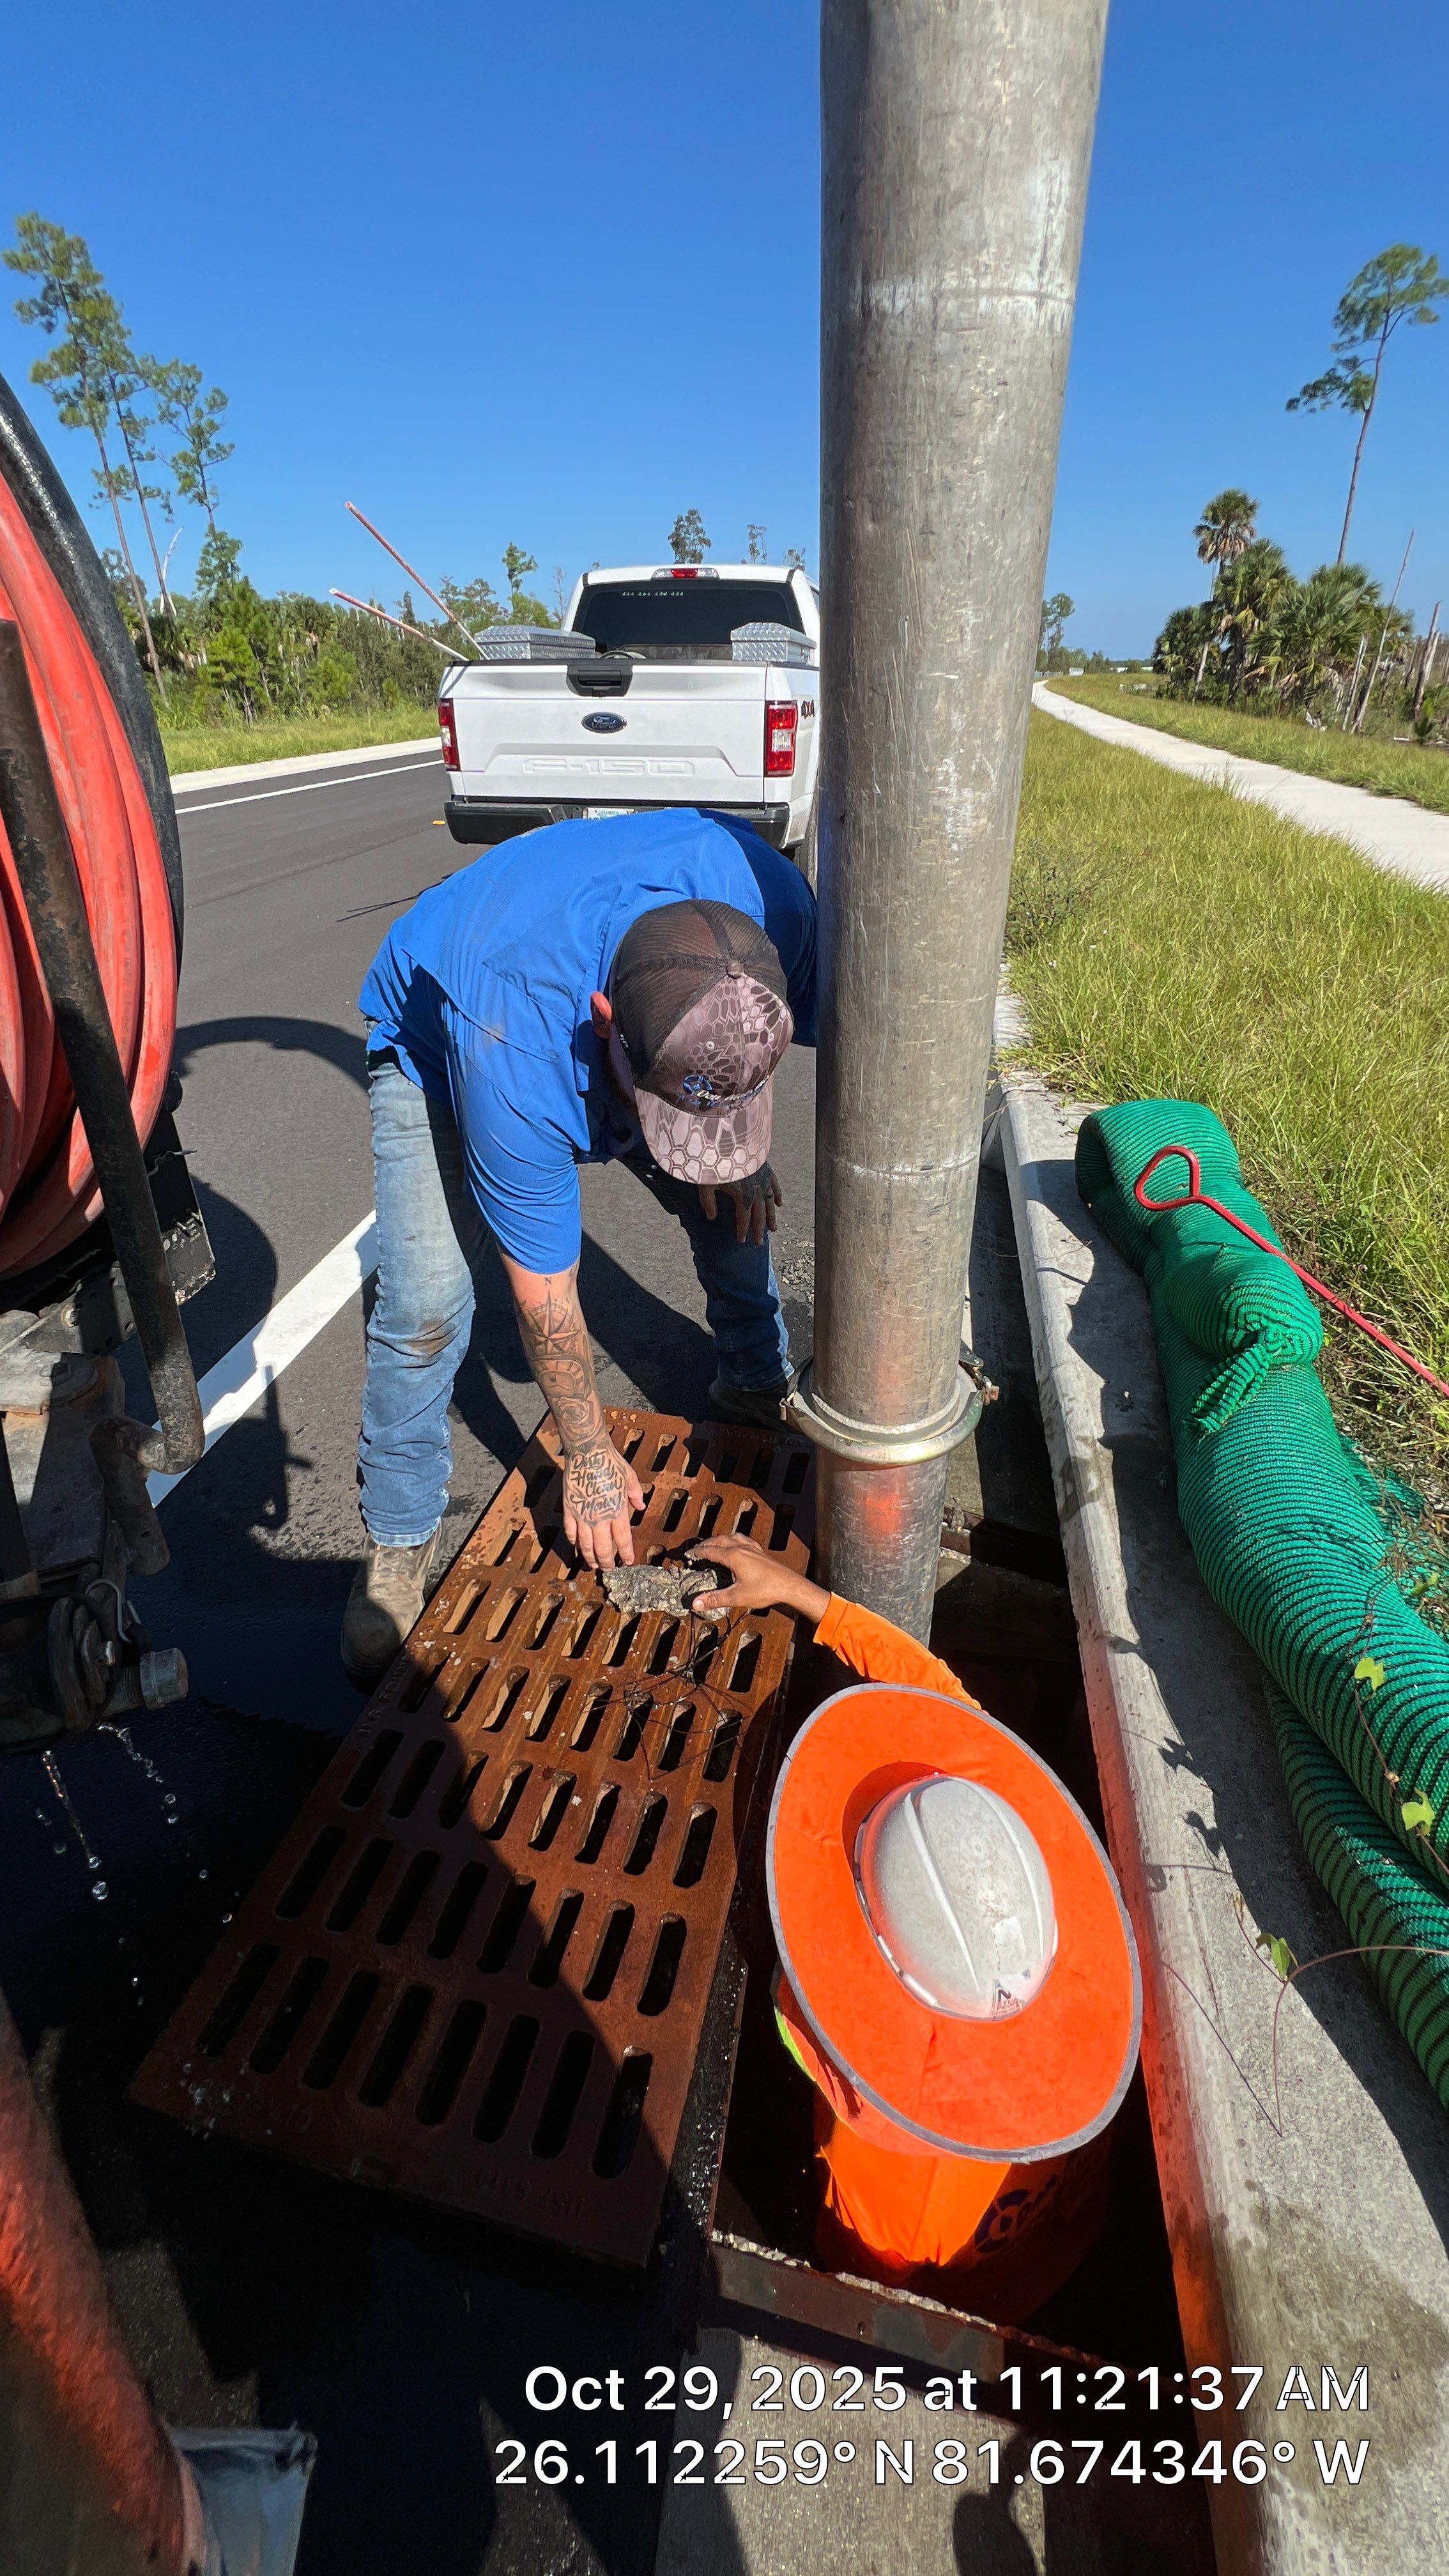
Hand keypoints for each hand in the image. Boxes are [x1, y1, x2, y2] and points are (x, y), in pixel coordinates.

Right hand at [562, 1439, 645, 1569]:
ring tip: (593, 1564)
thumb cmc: (611, 1463)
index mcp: (617, 1511)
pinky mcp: (569, 1509)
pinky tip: (577, 1546)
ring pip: (585, 1545)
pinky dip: (574, 1542)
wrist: (587, 1452)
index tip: (628, 1562)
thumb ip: (636, 1495)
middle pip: (603, 1548)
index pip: (622, 1540)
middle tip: (609, 1569)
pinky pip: (570, 1532)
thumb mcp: (630, 1478)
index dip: (626, 1554)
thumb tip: (641, 1506)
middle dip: (607, 1562)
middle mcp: (600, 1517)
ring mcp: (582, 1515)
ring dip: (589, 1557)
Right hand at [687, 1533, 827, 1623]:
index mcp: (734, 1556)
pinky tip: (737, 1544)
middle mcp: (742, 1547)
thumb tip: (696, 1603)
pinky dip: (735, 1539)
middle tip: (697, 1549)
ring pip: (732, 1537)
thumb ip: (715, 1599)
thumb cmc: (765, 1590)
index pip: (710, 1550)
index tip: (689, 1554)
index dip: (698, 1552)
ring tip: (713, 1544)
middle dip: (706, 1544)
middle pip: (719, 1540)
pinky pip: (744, 1539)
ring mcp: (752, 1548)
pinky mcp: (760, 1552)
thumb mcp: (737, 1597)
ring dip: (720, 1539)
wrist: (789, 1586)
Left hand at [698, 1162, 782, 1246]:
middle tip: (759, 1244)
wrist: (729, 1139)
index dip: (742, 1230)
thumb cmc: (715, 1161)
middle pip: (759, 1215)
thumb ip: (708, 1201)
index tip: (741, 1240)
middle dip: (759, 1230)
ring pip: (769, 1203)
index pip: (744, 1218)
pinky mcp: (766, 1170)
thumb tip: (710, 1217)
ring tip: (773, 1229)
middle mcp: (756, 1191)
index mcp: (742, 1195)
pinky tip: (779, 1204)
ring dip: (771, 1217)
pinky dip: (777, 1195)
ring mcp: (764, 1180)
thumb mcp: (706, 1183)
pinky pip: (775, 1185)